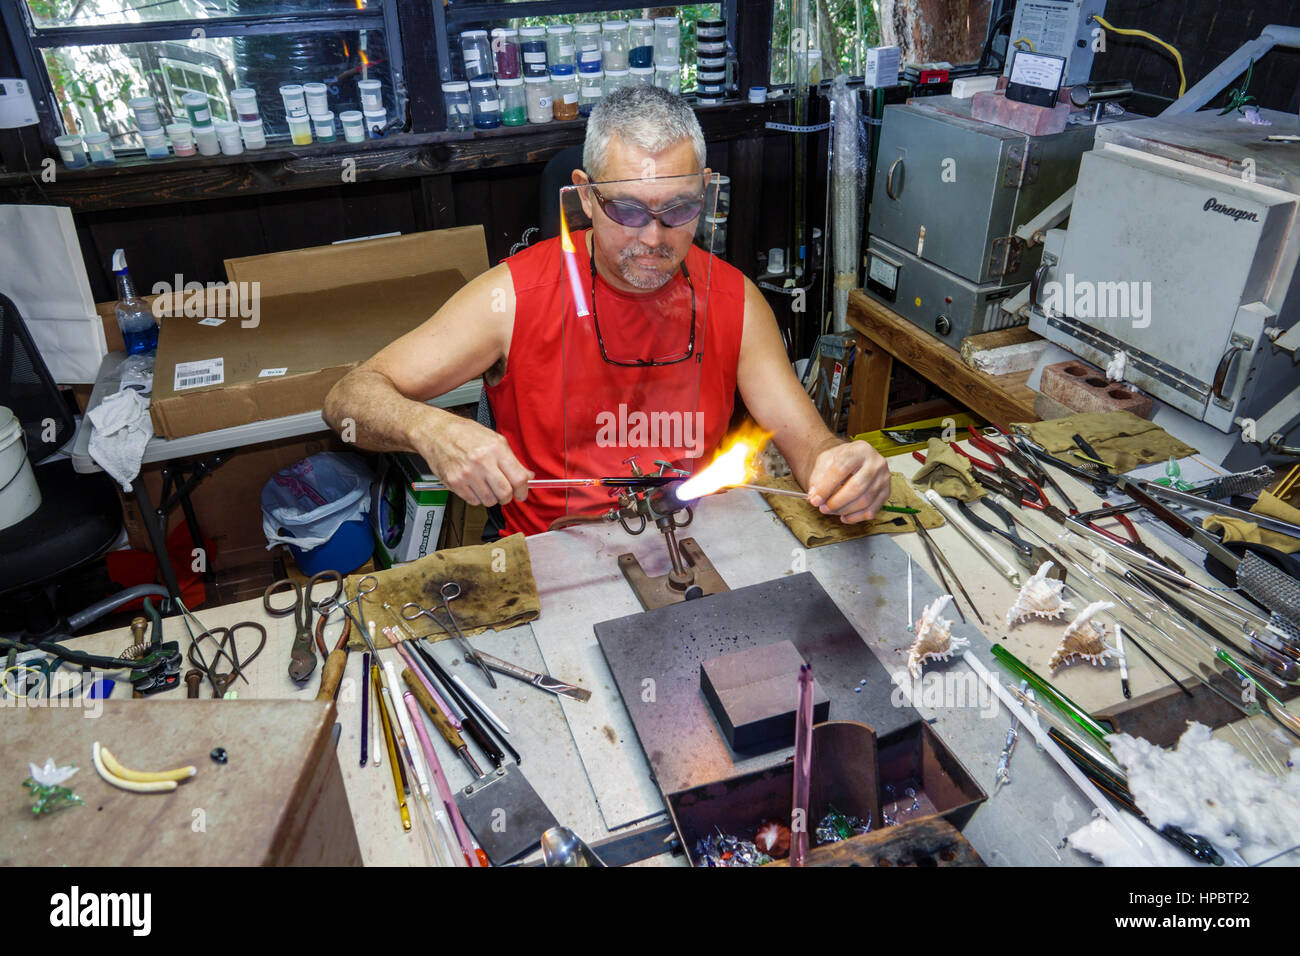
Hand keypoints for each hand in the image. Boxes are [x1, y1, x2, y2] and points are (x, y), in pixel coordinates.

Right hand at [415, 412, 533, 506]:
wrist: (435, 432)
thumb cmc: (464, 433)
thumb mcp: (494, 438)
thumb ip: (511, 459)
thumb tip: (527, 476)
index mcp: (495, 449)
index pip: (518, 478)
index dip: (523, 490)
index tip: (522, 493)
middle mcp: (482, 462)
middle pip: (505, 493)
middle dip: (508, 497)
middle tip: (505, 493)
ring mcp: (467, 474)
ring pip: (489, 500)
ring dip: (491, 497)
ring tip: (486, 485)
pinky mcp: (454, 482)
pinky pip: (473, 501)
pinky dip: (476, 497)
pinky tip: (473, 485)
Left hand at [805, 440, 890, 522]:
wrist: (856, 459)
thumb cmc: (841, 460)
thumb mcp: (825, 461)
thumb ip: (817, 478)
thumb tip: (814, 497)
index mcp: (859, 449)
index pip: (841, 468)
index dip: (826, 487)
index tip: (815, 500)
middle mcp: (876, 462)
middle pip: (857, 487)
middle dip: (837, 502)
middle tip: (823, 508)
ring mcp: (884, 478)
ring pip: (865, 501)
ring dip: (844, 510)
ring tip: (831, 510)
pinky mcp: (886, 492)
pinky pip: (872, 511)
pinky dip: (856, 517)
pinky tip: (844, 516)